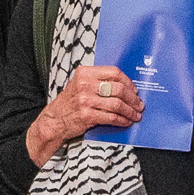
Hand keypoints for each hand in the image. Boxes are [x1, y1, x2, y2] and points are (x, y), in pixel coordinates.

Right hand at [27, 66, 141, 164]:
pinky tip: (126, 121)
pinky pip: (111, 117)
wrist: (54, 120)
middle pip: (118, 88)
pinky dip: (122, 120)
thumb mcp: (80, 84)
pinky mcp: (87, 115)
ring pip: (117, 104)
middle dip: (133, 98)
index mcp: (85, 73)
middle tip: (139, 105)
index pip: (113, 72)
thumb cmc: (70, 102)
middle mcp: (85, 85)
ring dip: (130, 111)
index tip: (135, 90)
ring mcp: (85, 100)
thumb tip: (126, 86)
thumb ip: (98, 81)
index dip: (128, 82)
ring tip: (135, 115)